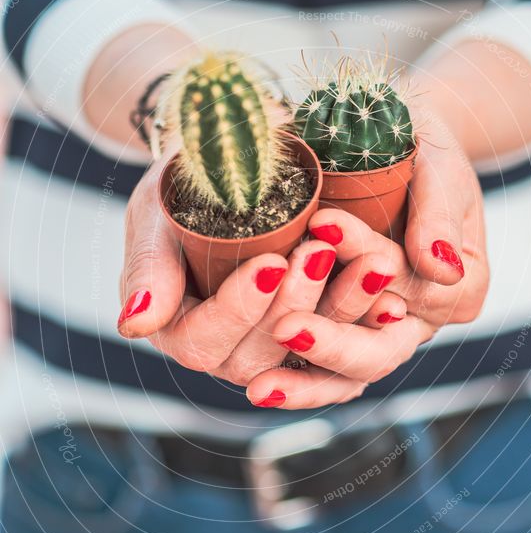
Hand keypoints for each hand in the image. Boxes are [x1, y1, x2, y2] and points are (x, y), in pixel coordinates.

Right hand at [118, 153, 353, 400]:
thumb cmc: (180, 194)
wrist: (225, 177)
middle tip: (321, 250)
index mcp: (179, 331)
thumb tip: (134, 325)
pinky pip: (343, 344)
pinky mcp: (313, 336)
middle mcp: (226, 352)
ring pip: (310, 353)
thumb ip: (147, 271)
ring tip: (373, 263)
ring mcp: (272, 350)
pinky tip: (394, 296)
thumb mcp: (156, 219)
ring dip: (344, 310)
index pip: (203, 341)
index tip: (270, 262)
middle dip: (296, 302)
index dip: (238, 307)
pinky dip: (368, 320)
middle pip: (260, 355)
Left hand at [245, 127, 488, 408]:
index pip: (415, 285)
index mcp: (462, 286)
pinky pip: (322, 374)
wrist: (391, 150)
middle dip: (333, 342)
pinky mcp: (344, 334)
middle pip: (382, 351)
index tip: (323, 223)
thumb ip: (439, 214)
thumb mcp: (438, 167)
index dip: (368, 256)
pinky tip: (260, 388)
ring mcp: (380, 333)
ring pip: (349, 378)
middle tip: (287, 327)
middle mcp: (421, 319)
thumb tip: (441, 266)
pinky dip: (294, 381)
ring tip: (261, 387)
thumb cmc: (417, 150)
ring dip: (304, 382)